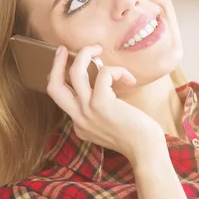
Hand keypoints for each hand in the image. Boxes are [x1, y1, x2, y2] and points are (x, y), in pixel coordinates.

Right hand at [47, 45, 161, 161]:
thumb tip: (104, 90)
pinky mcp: (101, 103)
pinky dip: (117, 71)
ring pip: (75, 73)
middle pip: (53, 88)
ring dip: (86, 54)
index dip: (66, 80)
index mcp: (79, 125)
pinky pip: (104, 73)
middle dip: (55, 65)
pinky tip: (129, 80)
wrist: (145, 150)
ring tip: (97, 47)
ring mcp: (87, 111)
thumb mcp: (110, 127)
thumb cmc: (136, 137)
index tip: (73, 67)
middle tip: (62, 50)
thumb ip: (100, 113)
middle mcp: (78, 118)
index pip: (63, 100)